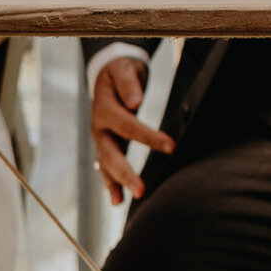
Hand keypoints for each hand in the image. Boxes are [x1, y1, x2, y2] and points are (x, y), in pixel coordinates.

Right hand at [92, 58, 173, 203]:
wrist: (106, 74)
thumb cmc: (120, 71)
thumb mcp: (123, 69)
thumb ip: (128, 83)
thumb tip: (134, 102)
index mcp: (104, 109)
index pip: (127, 125)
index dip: (148, 137)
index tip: (171, 146)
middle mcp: (99, 128)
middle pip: (110, 154)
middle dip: (125, 173)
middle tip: (141, 190)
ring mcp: (100, 139)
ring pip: (105, 165)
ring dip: (116, 183)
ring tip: (125, 201)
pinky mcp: (105, 146)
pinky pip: (105, 168)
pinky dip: (110, 184)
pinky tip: (117, 201)